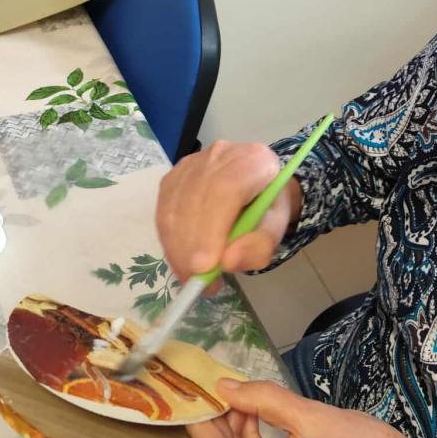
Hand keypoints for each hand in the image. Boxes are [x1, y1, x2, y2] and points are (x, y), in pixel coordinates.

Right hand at [156, 140, 302, 282]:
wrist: (257, 190)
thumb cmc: (267, 211)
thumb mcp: (274, 232)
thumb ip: (258, 246)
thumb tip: (227, 262)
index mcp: (253, 160)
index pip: (225, 189)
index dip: (211, 228)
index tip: (205, 266)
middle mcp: (219, 155)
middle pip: (194, 199)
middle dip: (191, 247)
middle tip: (198, 282)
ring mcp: (191, 163)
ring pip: (174, 207)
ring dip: (177, 249)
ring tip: (193, 278)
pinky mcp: (173, 177)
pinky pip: (163, 212)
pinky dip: (170, 243)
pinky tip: (182, 262)